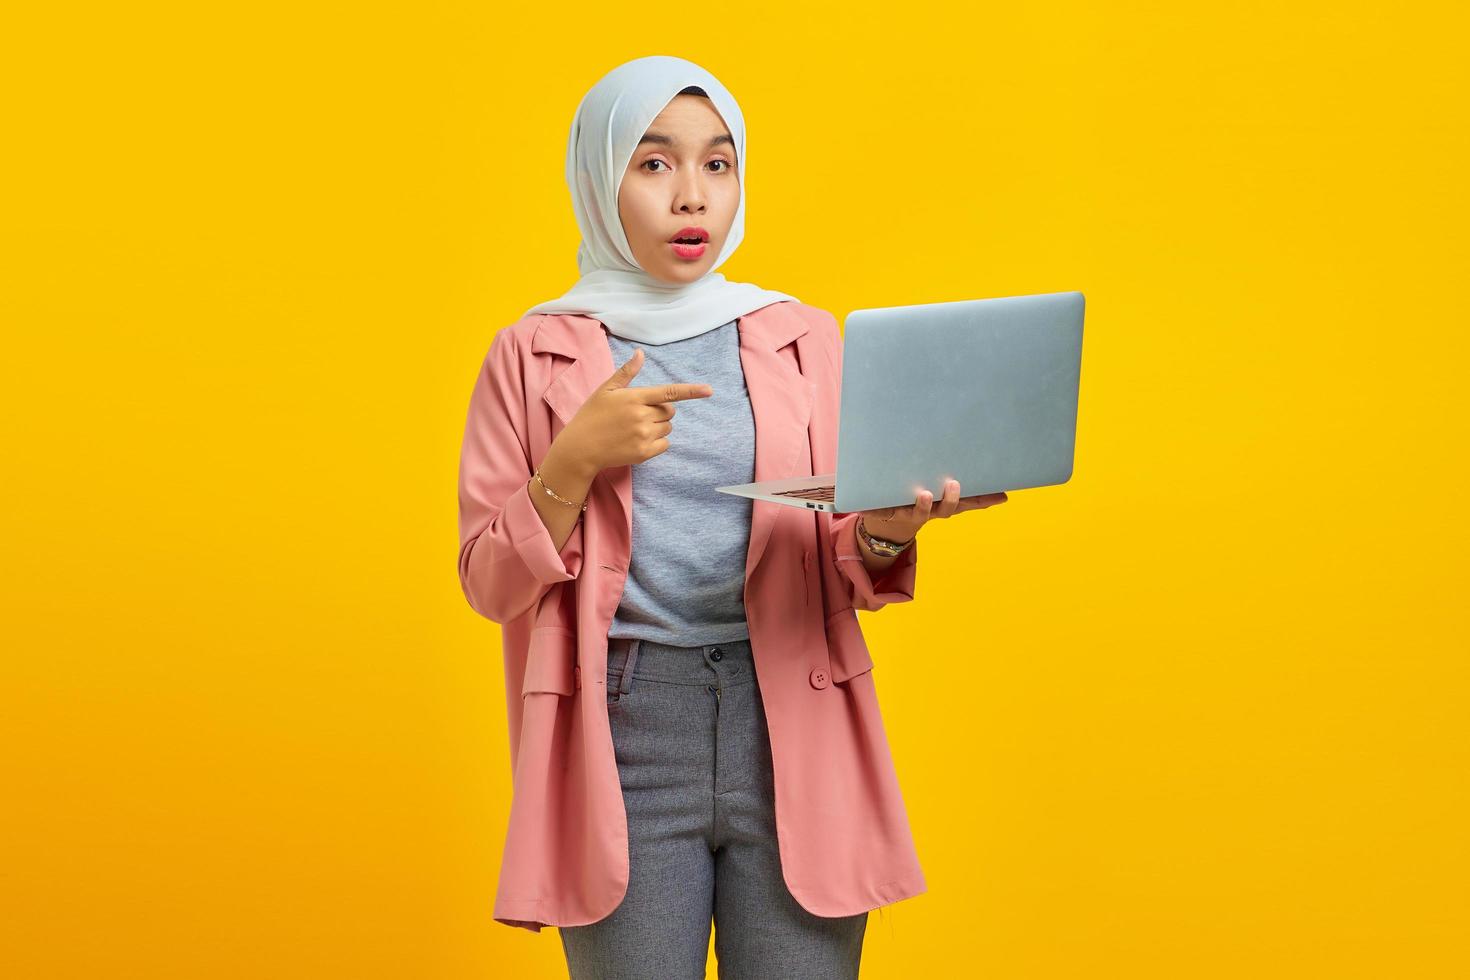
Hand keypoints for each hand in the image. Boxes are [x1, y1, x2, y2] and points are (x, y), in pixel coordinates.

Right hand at [553, 347, 713, 475]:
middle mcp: (642, 416)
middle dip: (660, 411)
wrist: (579, 448)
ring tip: (635, 428)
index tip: (709, 390)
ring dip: (658, 426)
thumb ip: (626, 373)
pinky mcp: (643, 453)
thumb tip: (640, 354)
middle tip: (639, 414)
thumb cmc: (591, 416)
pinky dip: (657, 442)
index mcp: (634, 398)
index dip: (691, 391)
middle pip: (669, 411)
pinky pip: (664, 445)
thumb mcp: (606, 390)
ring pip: (667, 428)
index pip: (669, 392)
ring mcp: (643, 436)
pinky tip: (638, 440)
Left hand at [859, 479, 1007, 543]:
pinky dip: (875, 509)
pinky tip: (871, 504)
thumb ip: (963, 490)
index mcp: (943, 506)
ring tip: (924, 494)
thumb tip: (998, 487)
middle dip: (950, 500)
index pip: (967, 504)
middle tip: (955, 485)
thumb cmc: (920, 501)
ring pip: (917, 513)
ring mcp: (907, 513)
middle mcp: (929, 511)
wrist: (887, 524)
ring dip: (921, 505)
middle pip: (944, 510)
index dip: (983, 501)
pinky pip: (880, 511)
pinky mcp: (885, 513)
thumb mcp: (941, 494)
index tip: (1000, 496)